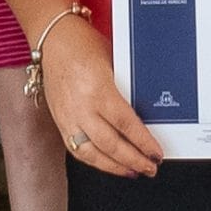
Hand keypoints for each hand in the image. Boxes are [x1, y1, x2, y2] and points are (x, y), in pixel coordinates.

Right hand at [37, 16, 163, 178]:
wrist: (53, 39)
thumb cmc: (83, 44)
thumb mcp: (113, 63)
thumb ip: (126, 89)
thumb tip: (146, 114)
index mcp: (97, 89)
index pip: (125, 124)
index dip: (143, 142)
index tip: (156, 153)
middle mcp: (80, 107)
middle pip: (110, 145)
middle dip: (133, 160)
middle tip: (151, 167)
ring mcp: (67, 117)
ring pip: (92, 154)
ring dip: (115, 167)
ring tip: (133, 171)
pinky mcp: (59, 122)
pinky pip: (77, 150)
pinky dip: (96, 160)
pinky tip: (109, 163)